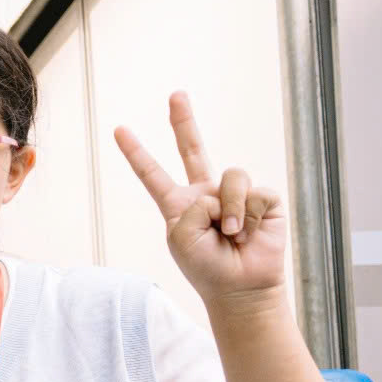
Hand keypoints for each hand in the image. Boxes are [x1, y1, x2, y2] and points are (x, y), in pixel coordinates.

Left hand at [116, 92, 284, 304]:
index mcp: (178, 204)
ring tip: (231, 233)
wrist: (239, 286)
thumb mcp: (182, 236)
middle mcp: (206, 193)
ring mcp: (234, 194)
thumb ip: (192, 205)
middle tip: (175, 94)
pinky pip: (252, 192)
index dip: (137, 152)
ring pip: (229, 177)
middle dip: (184, 121)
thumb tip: (220, 190)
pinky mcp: (263, 199)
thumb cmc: (206, 266)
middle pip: (193, 149)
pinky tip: (247, 233)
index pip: (153, 174)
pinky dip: (247, 215)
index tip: (119, 129)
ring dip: (229, 209)